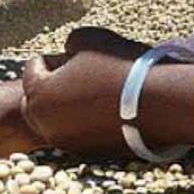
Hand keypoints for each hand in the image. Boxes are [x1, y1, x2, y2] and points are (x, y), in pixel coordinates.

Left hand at [21, 27, 193, 154]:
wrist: (159, 104)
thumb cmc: (120, 67)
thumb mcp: (88, 39)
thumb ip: (69, 43)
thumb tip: (68, 52)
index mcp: (38, 95)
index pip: (34, 68)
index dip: (55, 57)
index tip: (76, 57)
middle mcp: (45, 125)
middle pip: (38, 99)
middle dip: (52, 85)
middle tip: (78, 75)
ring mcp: (66, 143)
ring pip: (57, 119)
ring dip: (68, 105)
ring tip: (94, 92)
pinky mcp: (88, 154)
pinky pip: (77, 133)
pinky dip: (84, 122)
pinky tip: (106, 110)